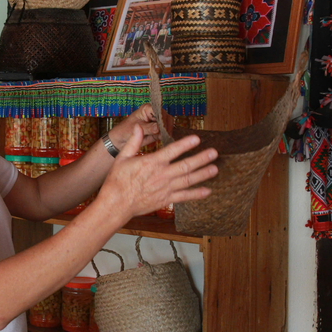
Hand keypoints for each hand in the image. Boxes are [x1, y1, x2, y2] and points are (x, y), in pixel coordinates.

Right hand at [98, 124, 217, 218]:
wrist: (116, 204)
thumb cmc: (117, 181)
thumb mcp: (122, 158)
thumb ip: (133, 142)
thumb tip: (138, 127)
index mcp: (152, 162)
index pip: (172, 150)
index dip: (185, 144)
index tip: (197, 138)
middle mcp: (162, 175)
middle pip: (186, 165)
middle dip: (201, 158)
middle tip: (214, 152)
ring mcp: (165, 188)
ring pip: (188, 180)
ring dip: (203, 174)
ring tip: (215, 168)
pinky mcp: (166, 199)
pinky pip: (184, 196)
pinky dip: (197, 194)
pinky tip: (207, 191)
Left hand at [107, 104, 172, 150]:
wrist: (121, 140)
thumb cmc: (125, 130)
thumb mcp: (136, 128)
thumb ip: (148, 128)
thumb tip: (159, 128)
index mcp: (147, 109)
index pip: (159, 111)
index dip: (162, 119)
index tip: (162, 127)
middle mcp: (153, 114)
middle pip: (166, 118)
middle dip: (166, 126)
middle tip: (163, 134)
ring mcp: (156, 123)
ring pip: (168, 125)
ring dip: (167, 132)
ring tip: (162, 137)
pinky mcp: (158, 131)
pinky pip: (165, 133)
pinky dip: (165, 136)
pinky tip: (163, 140)